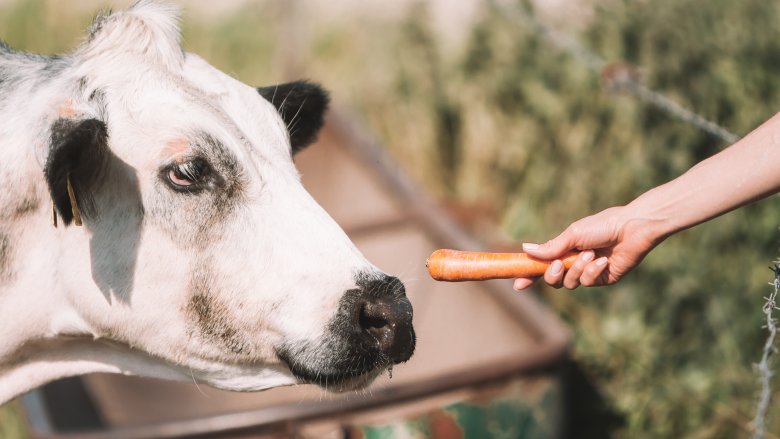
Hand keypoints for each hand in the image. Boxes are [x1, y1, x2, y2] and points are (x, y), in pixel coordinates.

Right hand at [513, 206, 665, 289]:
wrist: (632, 228)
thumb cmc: (602, 225)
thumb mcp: (573, 234)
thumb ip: (551, 247)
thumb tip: (525, 249)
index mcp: (564, 249)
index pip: (542, 266)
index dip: (529, 275)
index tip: (517, 284)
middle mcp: (573, 262)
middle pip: (553, 279)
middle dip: (552, 274)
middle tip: (558, 264)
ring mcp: (587, 272)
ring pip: (569, 283)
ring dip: (577, 269)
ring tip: (590, 254)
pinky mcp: (602, 279)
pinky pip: (587, 282)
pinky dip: (592, 271)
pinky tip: (602, 260)